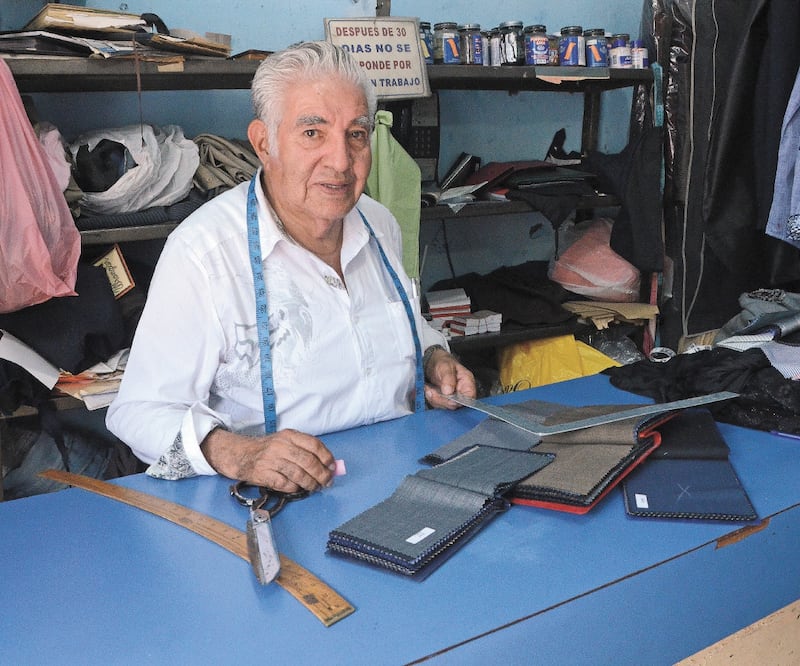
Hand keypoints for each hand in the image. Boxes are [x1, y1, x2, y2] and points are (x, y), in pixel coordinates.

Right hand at [201, 427, 334, 492]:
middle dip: (321, 474)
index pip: (314, 445)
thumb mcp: (286, 442)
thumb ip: (306, 450)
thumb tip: (328, 465)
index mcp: (290, 435)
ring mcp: (272, 460)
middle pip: (308, 461)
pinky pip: (285, 484)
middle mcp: (281, 446)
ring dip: (310, 483)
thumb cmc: (269, 449)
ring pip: (299, 474)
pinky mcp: (264, 474)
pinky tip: (297, 488)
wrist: (242, 454)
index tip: (332, 467)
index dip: (326, 457)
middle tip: (327, 482)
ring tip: (315, 487)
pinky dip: (294, 488)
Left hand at [423, 347, 476, 409]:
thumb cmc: (443, 363)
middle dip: (441, 399)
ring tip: (429, 388)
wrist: (434, 364)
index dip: (459, 401)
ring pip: (445, 407)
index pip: (469, 398)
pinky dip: (430, 398)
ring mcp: (453, 399)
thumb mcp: (445, 366)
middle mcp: (462, 393)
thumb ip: (448, 378)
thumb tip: (448, 392)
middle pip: (455, 405)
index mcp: (467, 383)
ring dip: (434, 399)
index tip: (447, 397)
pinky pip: (437, 405)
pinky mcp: (444, 401)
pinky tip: (428, 390)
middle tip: (431, 391)